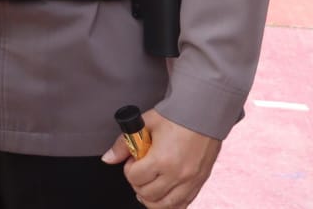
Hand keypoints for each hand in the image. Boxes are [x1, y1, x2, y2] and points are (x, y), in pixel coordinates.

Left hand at [101, 109, 220, 208]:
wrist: (204, 113)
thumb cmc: (176, 117)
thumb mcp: (145, 124)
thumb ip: (123, 143)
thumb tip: (108, 158)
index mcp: (162, 160)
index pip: (135, 177)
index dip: (129, 169)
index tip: (134, 160)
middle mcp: (178, 175)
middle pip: (148, 195)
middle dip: (138, 183)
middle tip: (140, 171)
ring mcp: (191, 181)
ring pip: (165, 205)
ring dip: (151, 198)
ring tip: (147, 185)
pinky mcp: (200, 183)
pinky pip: (183, 205)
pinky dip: (170, 204)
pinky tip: (162, 195)